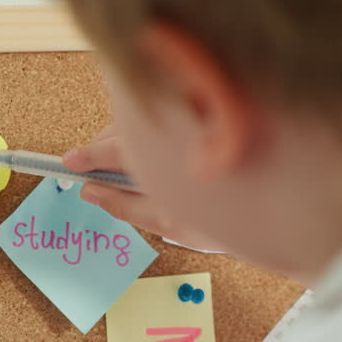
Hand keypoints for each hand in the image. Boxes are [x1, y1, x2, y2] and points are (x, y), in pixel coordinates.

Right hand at [64, 126, 224, 251]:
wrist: (272, 210)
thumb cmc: (224, 218)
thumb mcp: (168, 222)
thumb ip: (125, 206)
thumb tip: (91, 193)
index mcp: (165, 156)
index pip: (116, 149)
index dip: (89, 156)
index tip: (69, 163)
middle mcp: (177, 128)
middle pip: (126, 128)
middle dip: (104, 146)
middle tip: (87, 164)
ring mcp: (189, 121)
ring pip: (142, 122)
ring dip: (125, 139)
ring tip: (117, 164)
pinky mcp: (201, 119)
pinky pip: (161, 121)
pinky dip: (147, 136)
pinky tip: (148, 157)